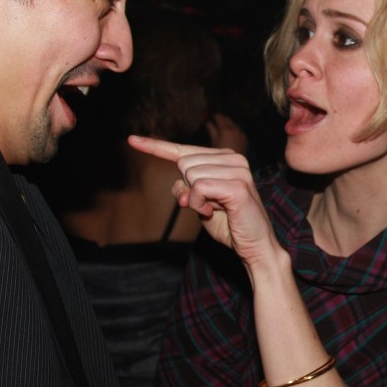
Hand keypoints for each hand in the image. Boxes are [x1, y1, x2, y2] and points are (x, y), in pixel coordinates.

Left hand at [126, 136, 280, 268]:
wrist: (255, 246)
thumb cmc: (230, 225)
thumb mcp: (199, 204)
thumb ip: (186, 189)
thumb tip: (179, 189)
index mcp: (225, 158)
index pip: (184, 150)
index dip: (156, 146)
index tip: (131, 140)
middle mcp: (233, 159)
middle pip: (183, 163)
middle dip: (187, 189)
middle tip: (207, 206)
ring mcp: (238, 170)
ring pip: (190, 175)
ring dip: (195, 200)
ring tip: (215, 209)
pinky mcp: (238, 185)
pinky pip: (199, 188)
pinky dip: (200, 204)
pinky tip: (216, 211)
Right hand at [206, 111, 248, 154]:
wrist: (236, 163)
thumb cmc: (222, 153)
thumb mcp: (214, 142)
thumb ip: (212, 131)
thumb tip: (208, 123)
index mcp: (226, 129)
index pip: (220, 117)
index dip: (216, 116)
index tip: (212, 115)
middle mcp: (235, 129)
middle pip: (228, 119)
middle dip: (222, 119)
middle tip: (217, 120)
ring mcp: (241, 133)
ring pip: (234, 124)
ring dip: (228, 124)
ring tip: (222, 126)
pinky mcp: (244, 137)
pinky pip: (238, 130)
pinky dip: (234, 129)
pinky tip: (230, 133)